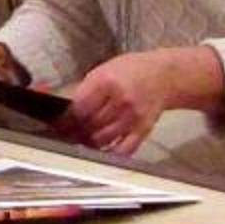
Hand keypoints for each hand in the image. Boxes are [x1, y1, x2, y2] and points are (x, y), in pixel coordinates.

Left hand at [57, 46, 222, 156]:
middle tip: (69, 133)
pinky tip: (102, 149)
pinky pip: (123, 150)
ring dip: (89, 142)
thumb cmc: (132, 71)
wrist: (164, 76)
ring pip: (101, 139)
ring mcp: (132, 117)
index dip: (66, 120)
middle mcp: (120, 100)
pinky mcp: (143, 130)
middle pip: (88, 125)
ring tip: (84, 138)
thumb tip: (63, 106)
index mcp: (106, 81)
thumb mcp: (104, 70)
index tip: (60, 124)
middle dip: (75, 131)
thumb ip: (84, 89)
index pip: (79, 108)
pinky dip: (109, 153)